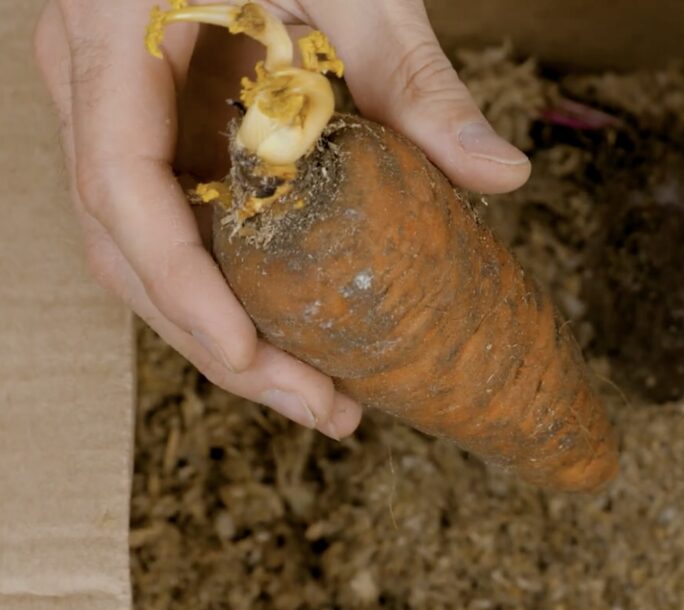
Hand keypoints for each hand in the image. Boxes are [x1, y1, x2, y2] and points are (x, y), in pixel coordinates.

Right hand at [33, 0, 529, 438]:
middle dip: (221, 346)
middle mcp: (92, 87)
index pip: (122, 186)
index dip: (182, 286)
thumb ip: (419, 79)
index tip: (253, 353)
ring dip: (227, 335)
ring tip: (322, 398)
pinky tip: (296, 333)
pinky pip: (172, 228)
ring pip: (144, 254)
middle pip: (128, 250)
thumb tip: (503, 178)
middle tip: (326, 408)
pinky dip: (230, 290)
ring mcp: (114, 115)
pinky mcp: (153, 134)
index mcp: (113, 38)